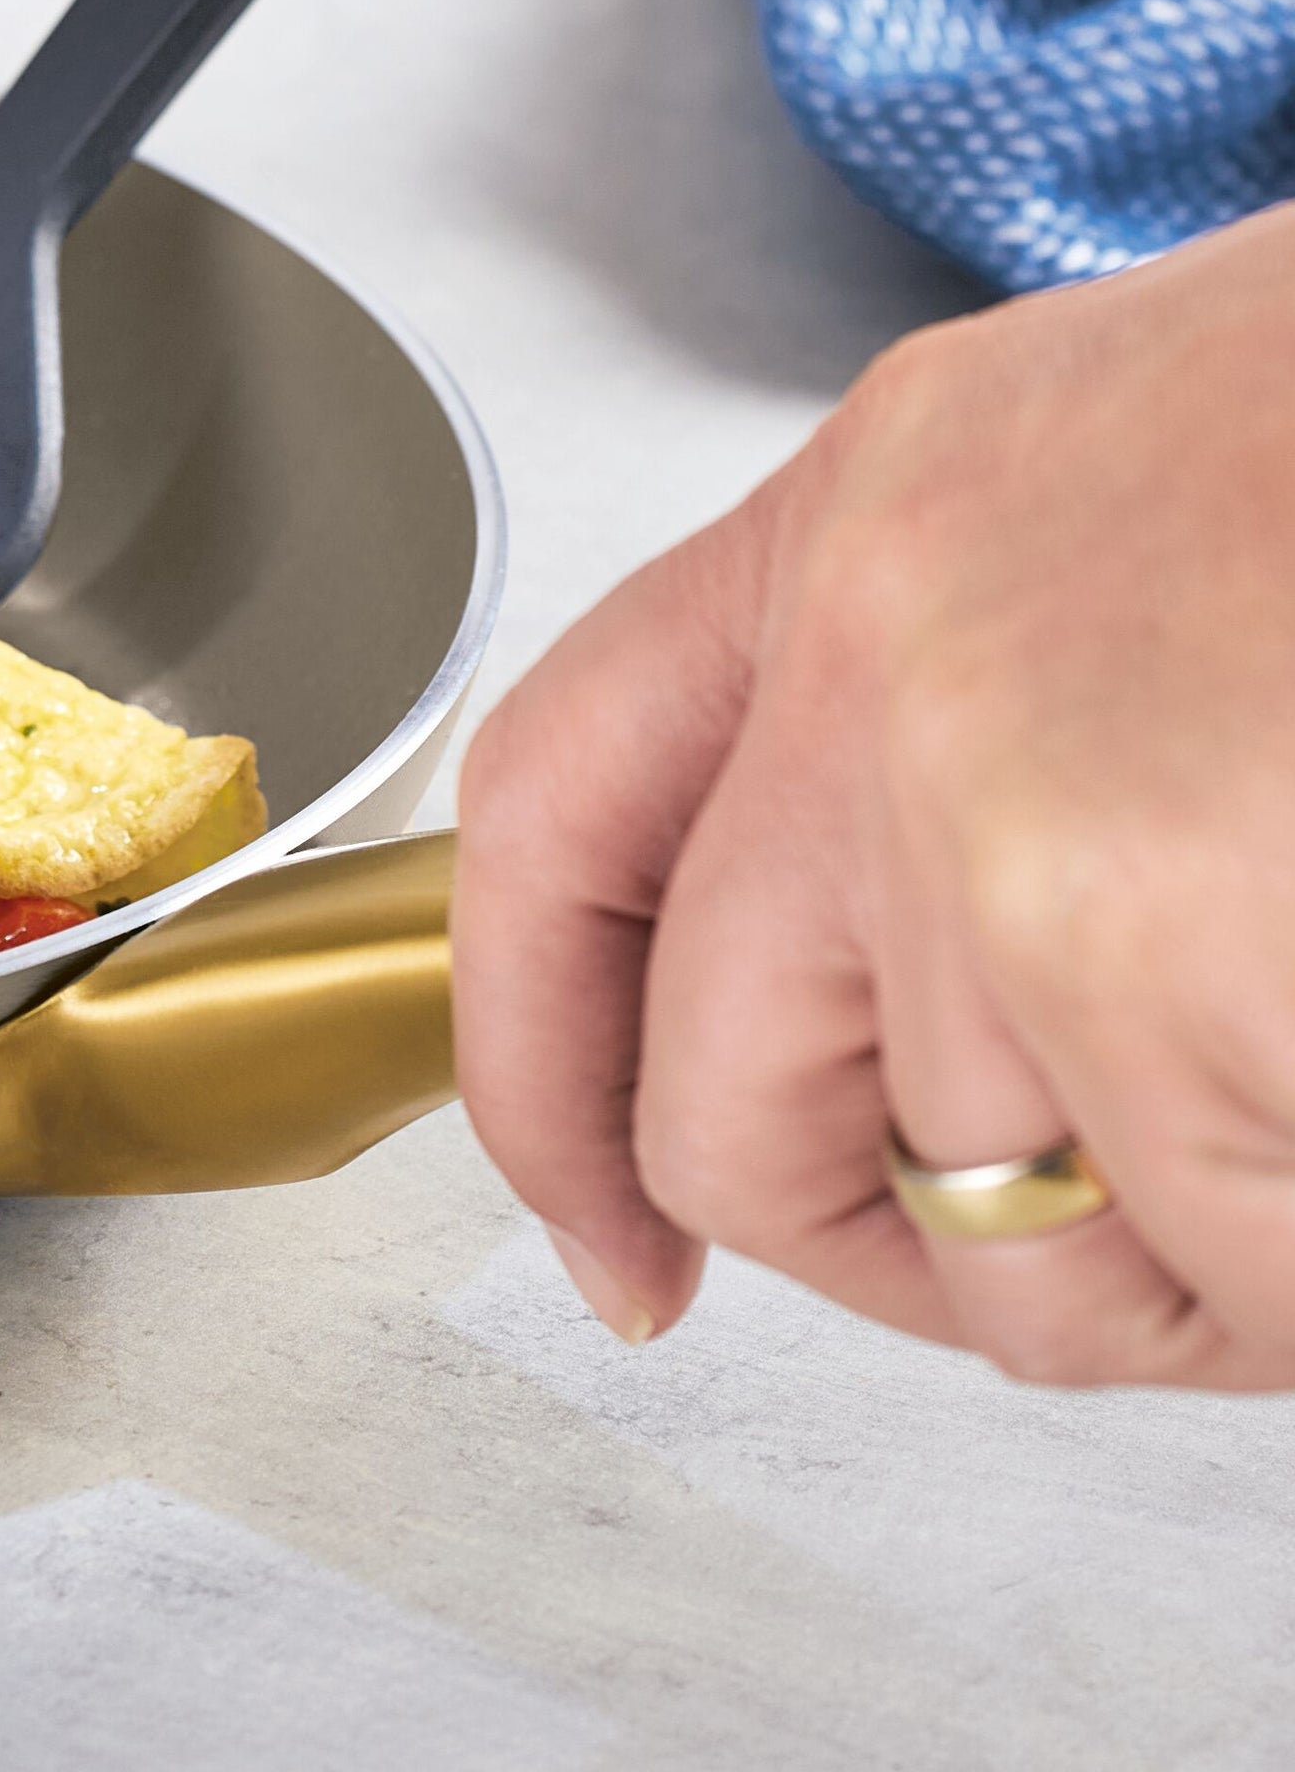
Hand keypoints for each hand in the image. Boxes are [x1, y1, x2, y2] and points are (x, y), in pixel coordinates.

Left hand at [454, 202, 1294, 1386]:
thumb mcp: (1158, 491)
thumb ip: (992, 705)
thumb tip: (938, 1015)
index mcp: (875, 513)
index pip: (554, 818)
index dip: (546, 1062)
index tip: (607, 1223)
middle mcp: (885, 664)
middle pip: (733, 1103)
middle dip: (903, 1254)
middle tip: (1094, 1272)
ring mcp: (1010, 823)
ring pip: (1015, 1246)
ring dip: (1202, 1281)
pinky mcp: (1161, 957)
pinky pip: (1233, 1269)